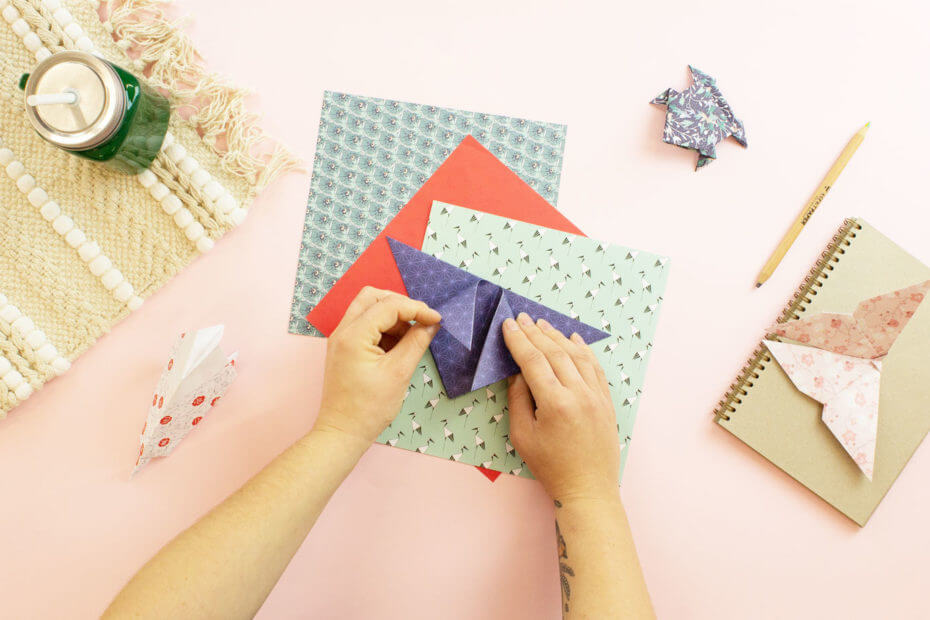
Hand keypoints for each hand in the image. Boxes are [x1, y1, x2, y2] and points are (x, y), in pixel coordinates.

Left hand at [315, 287, 440, 446]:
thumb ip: (416, 343)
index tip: (436, 320)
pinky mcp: (344, 348)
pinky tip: (399, 346)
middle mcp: (343, 331)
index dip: (416, 308)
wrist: (342, 432)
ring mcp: (341, 339)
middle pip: (373, 297)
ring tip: (412, 337)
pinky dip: (384, 328)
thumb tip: (430, 325)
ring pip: (368, 309)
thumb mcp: (399, 373)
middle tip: (421, 320)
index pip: (389, 305)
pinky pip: (365, 325)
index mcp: (354, 335)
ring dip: (393, 316)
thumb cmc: (368, 408)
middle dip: (401, 304)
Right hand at [502, 312, 619, 501]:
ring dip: (557, 337)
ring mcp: (596, 396)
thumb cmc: (551, 466)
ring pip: (576, 356)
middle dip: (535, 333)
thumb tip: (518, 372)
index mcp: (555, 403)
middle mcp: (579, 394)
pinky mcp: (606, 401)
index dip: (518, 340)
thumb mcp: (523, 436)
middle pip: (554, 353)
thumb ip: (519, 399)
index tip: (508, 325)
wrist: (588, 488)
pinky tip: (573, 339)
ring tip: (542, 324)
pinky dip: (583, 350)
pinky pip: (595, 367)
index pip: (533, 361)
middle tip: (522, 317)